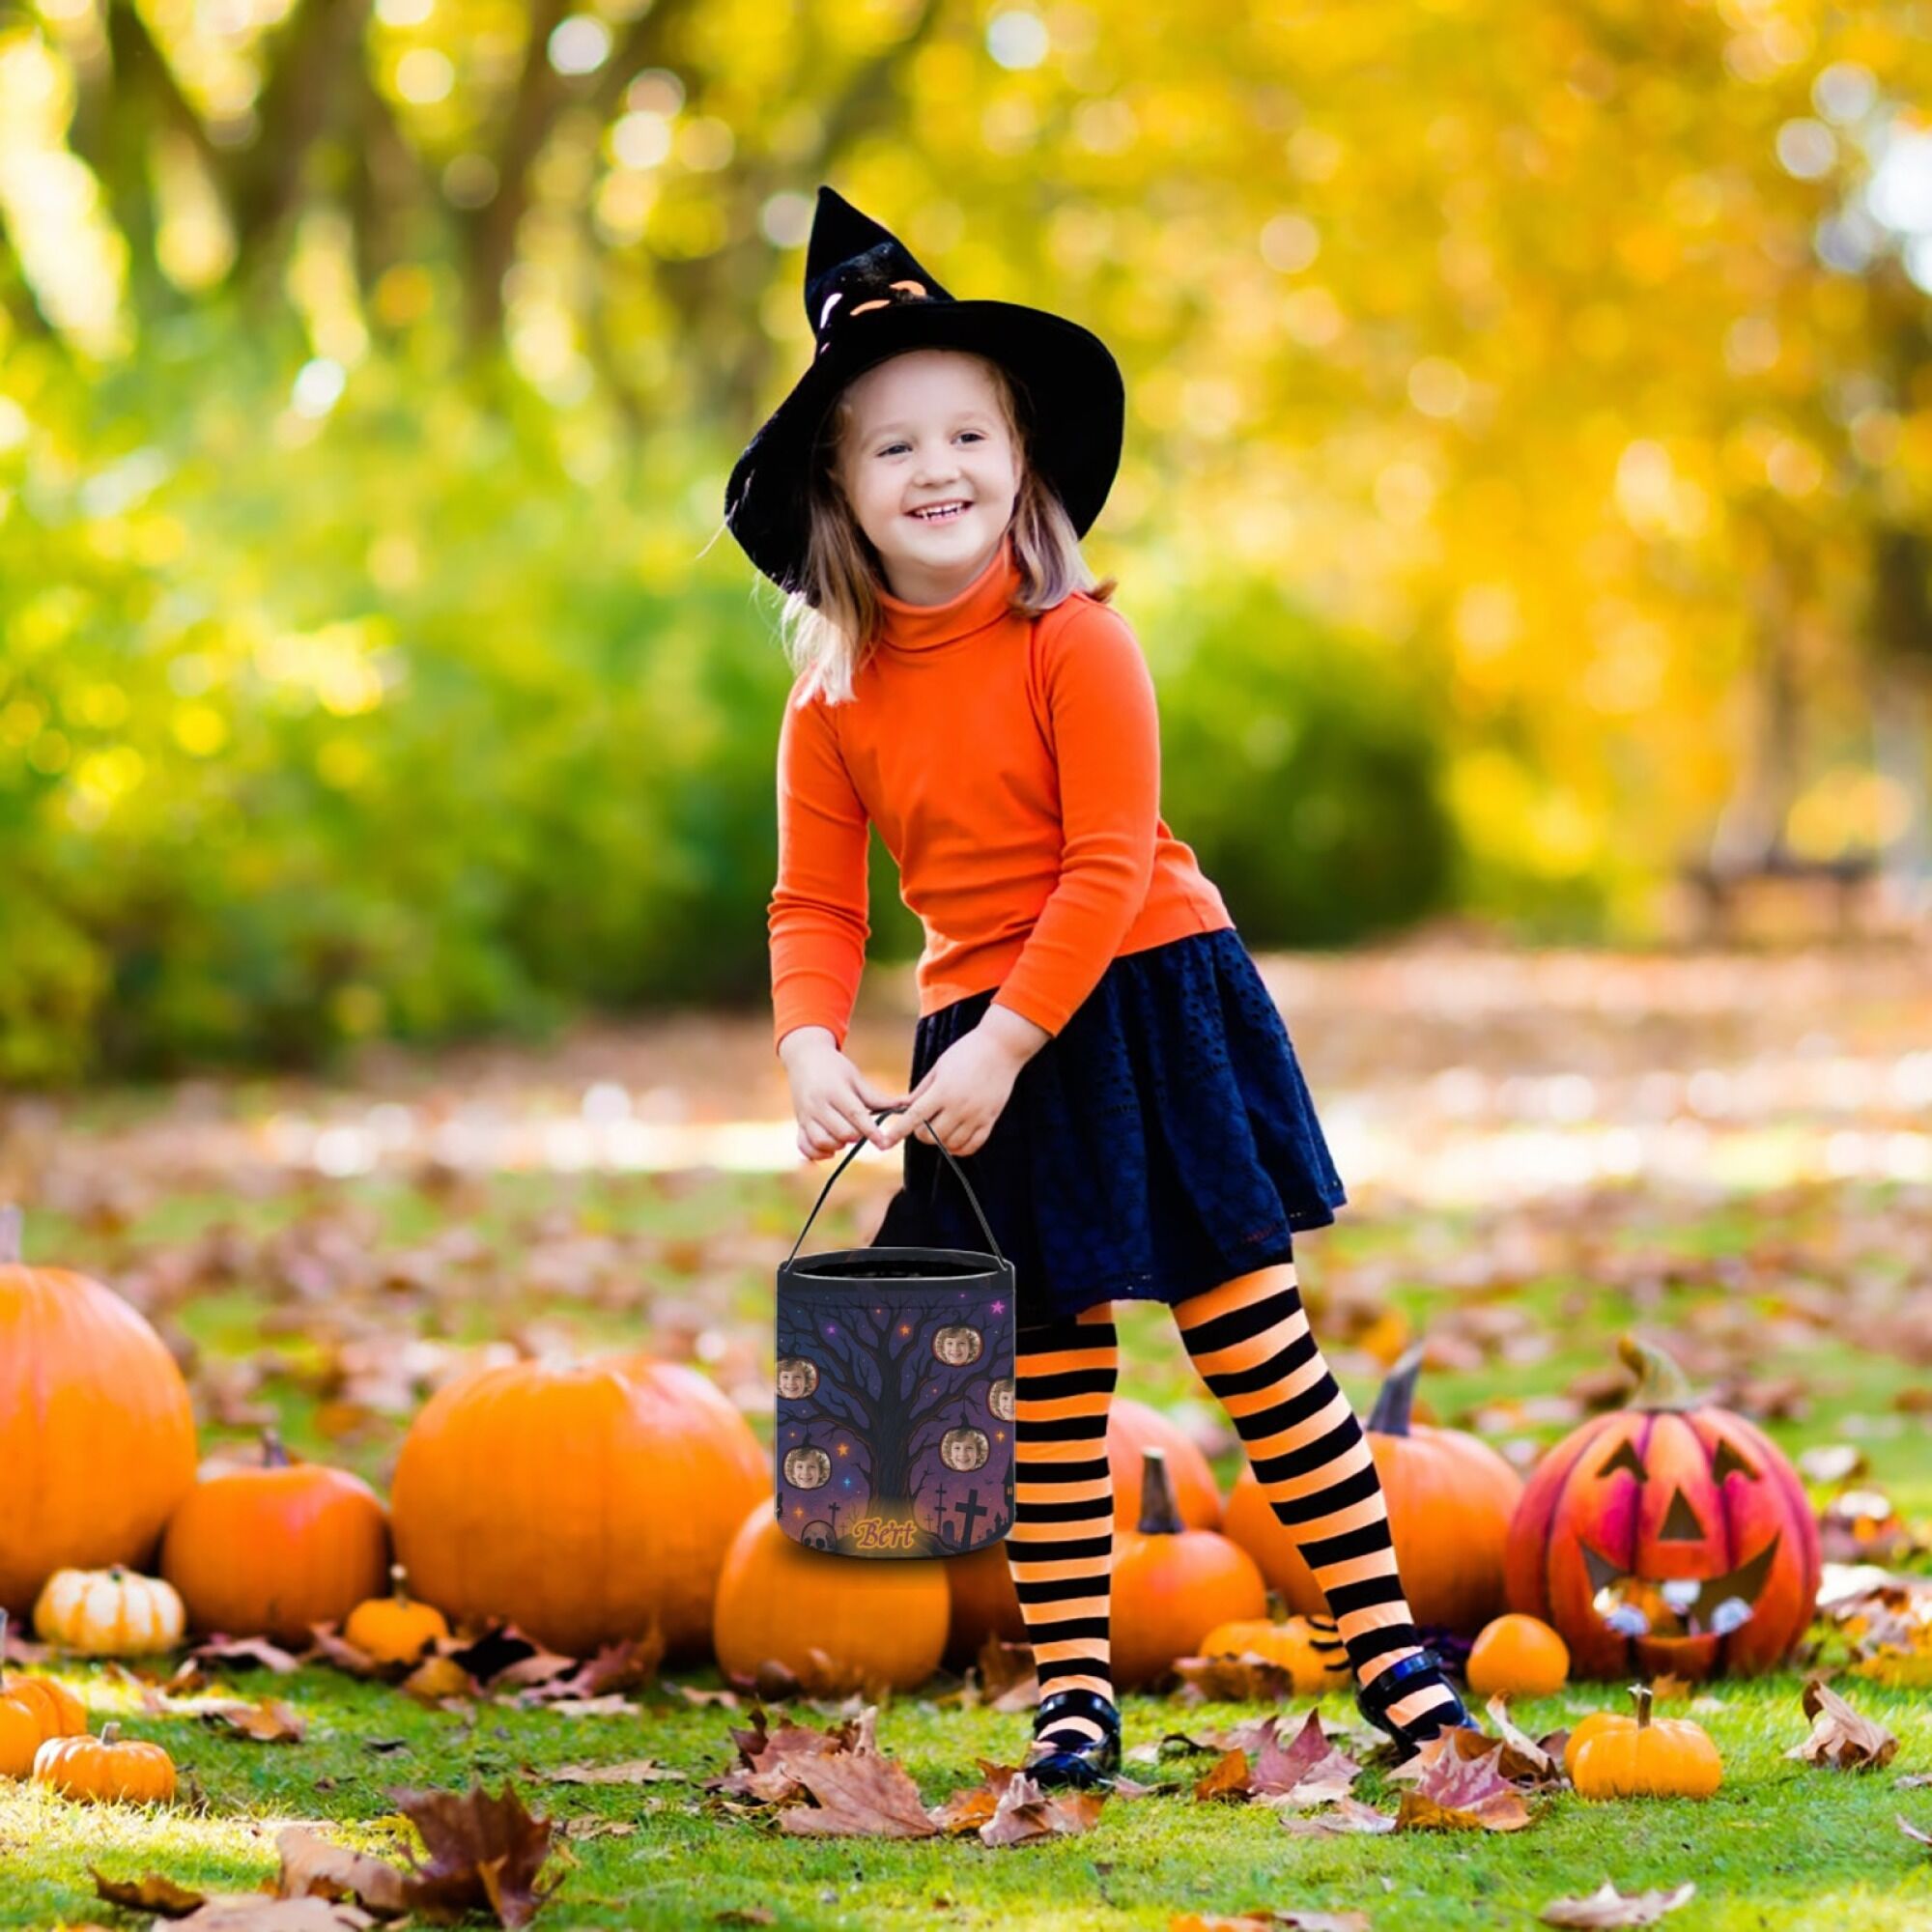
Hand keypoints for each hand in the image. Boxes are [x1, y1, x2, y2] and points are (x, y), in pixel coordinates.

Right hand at [781, 1034, 908, 1161]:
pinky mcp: (799, 1124)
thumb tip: (907, 1106)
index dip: (871, 1131)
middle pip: (841, 1132)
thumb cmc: (835, 1067)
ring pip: (822, 1142)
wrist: (804, 1058)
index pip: (855, 1114)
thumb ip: (877, 1098)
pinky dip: (818, 1154)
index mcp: (834, 1091)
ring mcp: (805, 1116)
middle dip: (856, 1136)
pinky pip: (804, 1147)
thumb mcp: (856, 1078)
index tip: (884, 1142)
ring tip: (845, 1136)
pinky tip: (830, 1149)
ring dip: (838, 1145)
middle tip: (861, 1128)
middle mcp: (817, 1105)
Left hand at [877, 1024, 1026, 1157]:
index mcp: (943, 1091)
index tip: (886, 1141)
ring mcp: (976, 1116)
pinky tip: (954, 1141)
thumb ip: (922, 1090)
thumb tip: (905, 1108)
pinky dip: (960, 1148)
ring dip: (940, 1141)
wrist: (1001, 1047)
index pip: (915, 1117)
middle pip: (931, 1135)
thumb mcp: (939, 1067)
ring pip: (950, 1144)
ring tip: (940, 1128)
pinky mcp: (990, 1120)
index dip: (898, 1131)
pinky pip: (972, 1145)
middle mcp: (959, 1107)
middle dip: (921, 1133)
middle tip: (923, 1123)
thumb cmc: (967, 1052)